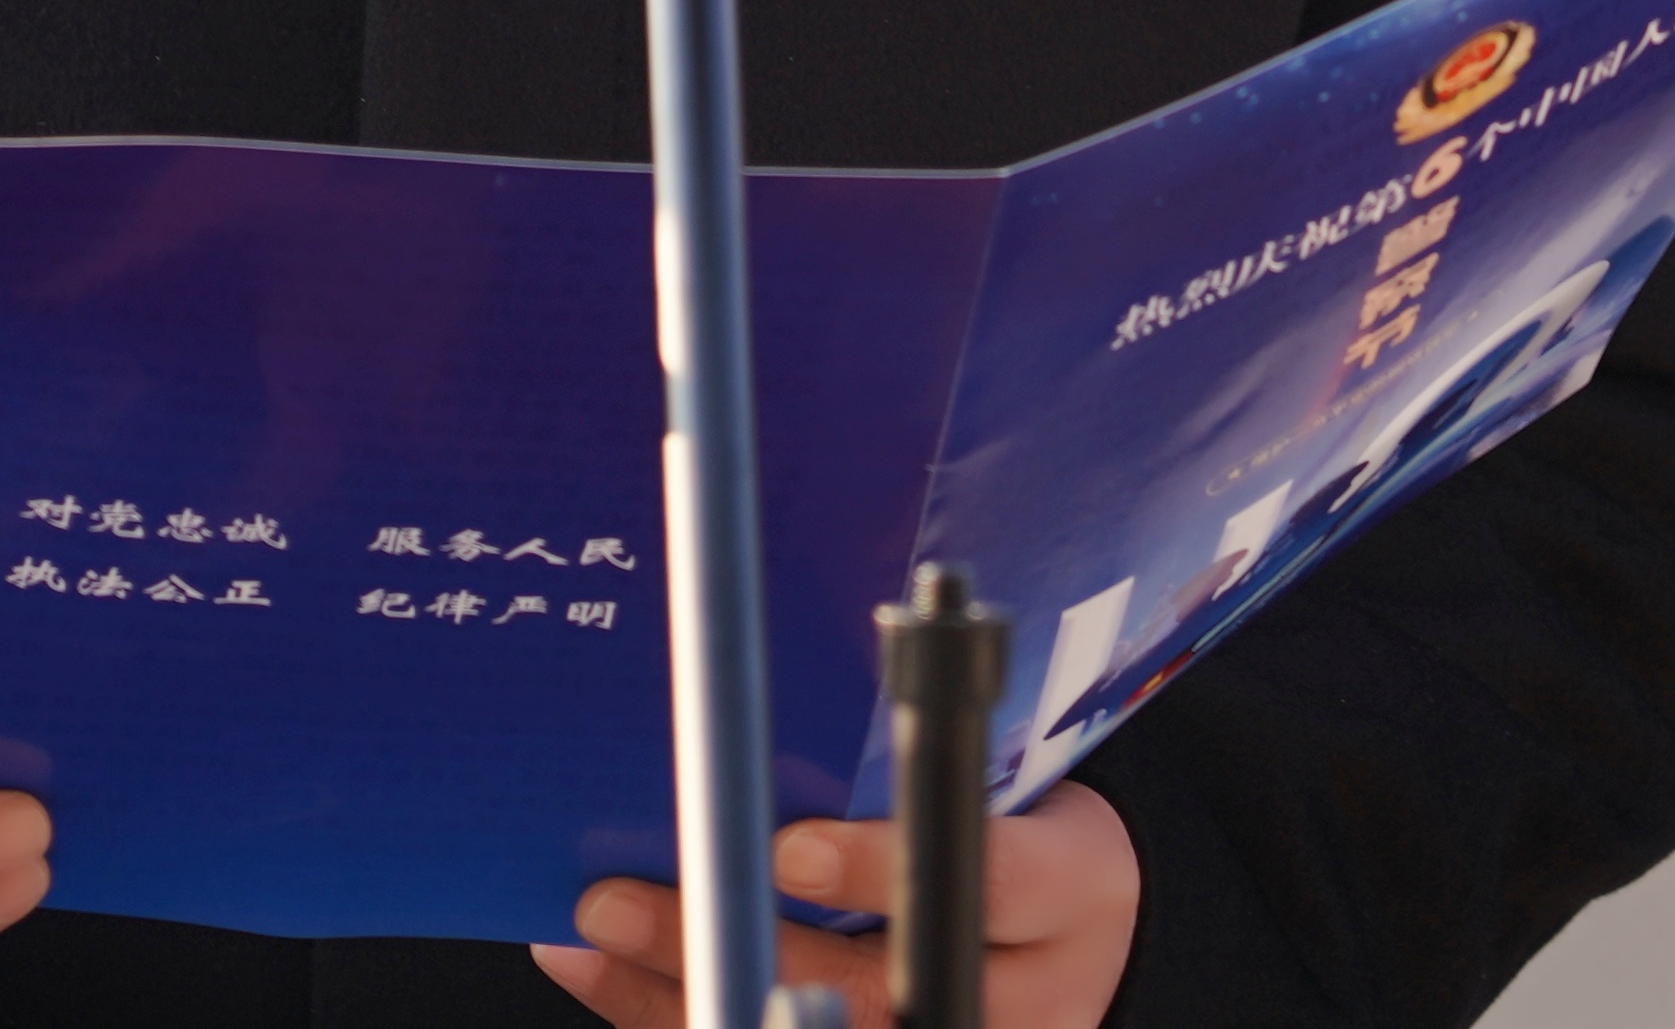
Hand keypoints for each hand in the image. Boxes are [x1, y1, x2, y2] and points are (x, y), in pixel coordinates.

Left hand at [532, 784, 1136, 1028]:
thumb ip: (919, 747)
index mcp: (1067, 889)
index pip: (985, 878)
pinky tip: (605, 973)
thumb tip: (754, 679)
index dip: (880, 871)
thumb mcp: (1009, 772)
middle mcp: (1023, 996)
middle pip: (871, 990)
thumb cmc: (1026, 822)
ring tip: (592, 933)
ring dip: (682, 991)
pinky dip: (675, 1016)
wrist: (1082, 932)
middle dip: (731, 942)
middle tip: (620, 897)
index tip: (789, 849)